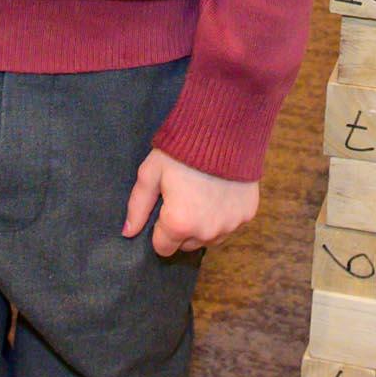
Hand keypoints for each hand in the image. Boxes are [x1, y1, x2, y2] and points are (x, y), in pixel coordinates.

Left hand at [121, 150, 257, 257]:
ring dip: (204, 224)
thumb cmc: (182, 150)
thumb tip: (128, 233)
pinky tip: (220, 191)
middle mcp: (206, 231)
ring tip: (202, 193)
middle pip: (187, 244)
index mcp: (179, 224)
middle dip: (182, 227)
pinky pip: (230, 225)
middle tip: (184, 197)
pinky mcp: (248, 214)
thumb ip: (138, 206)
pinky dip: (223, 214)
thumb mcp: (151, 173)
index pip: (163, 248)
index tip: (165, 207)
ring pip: (209, 238)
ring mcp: (230, 225)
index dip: (160, 229)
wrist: (224, 129)